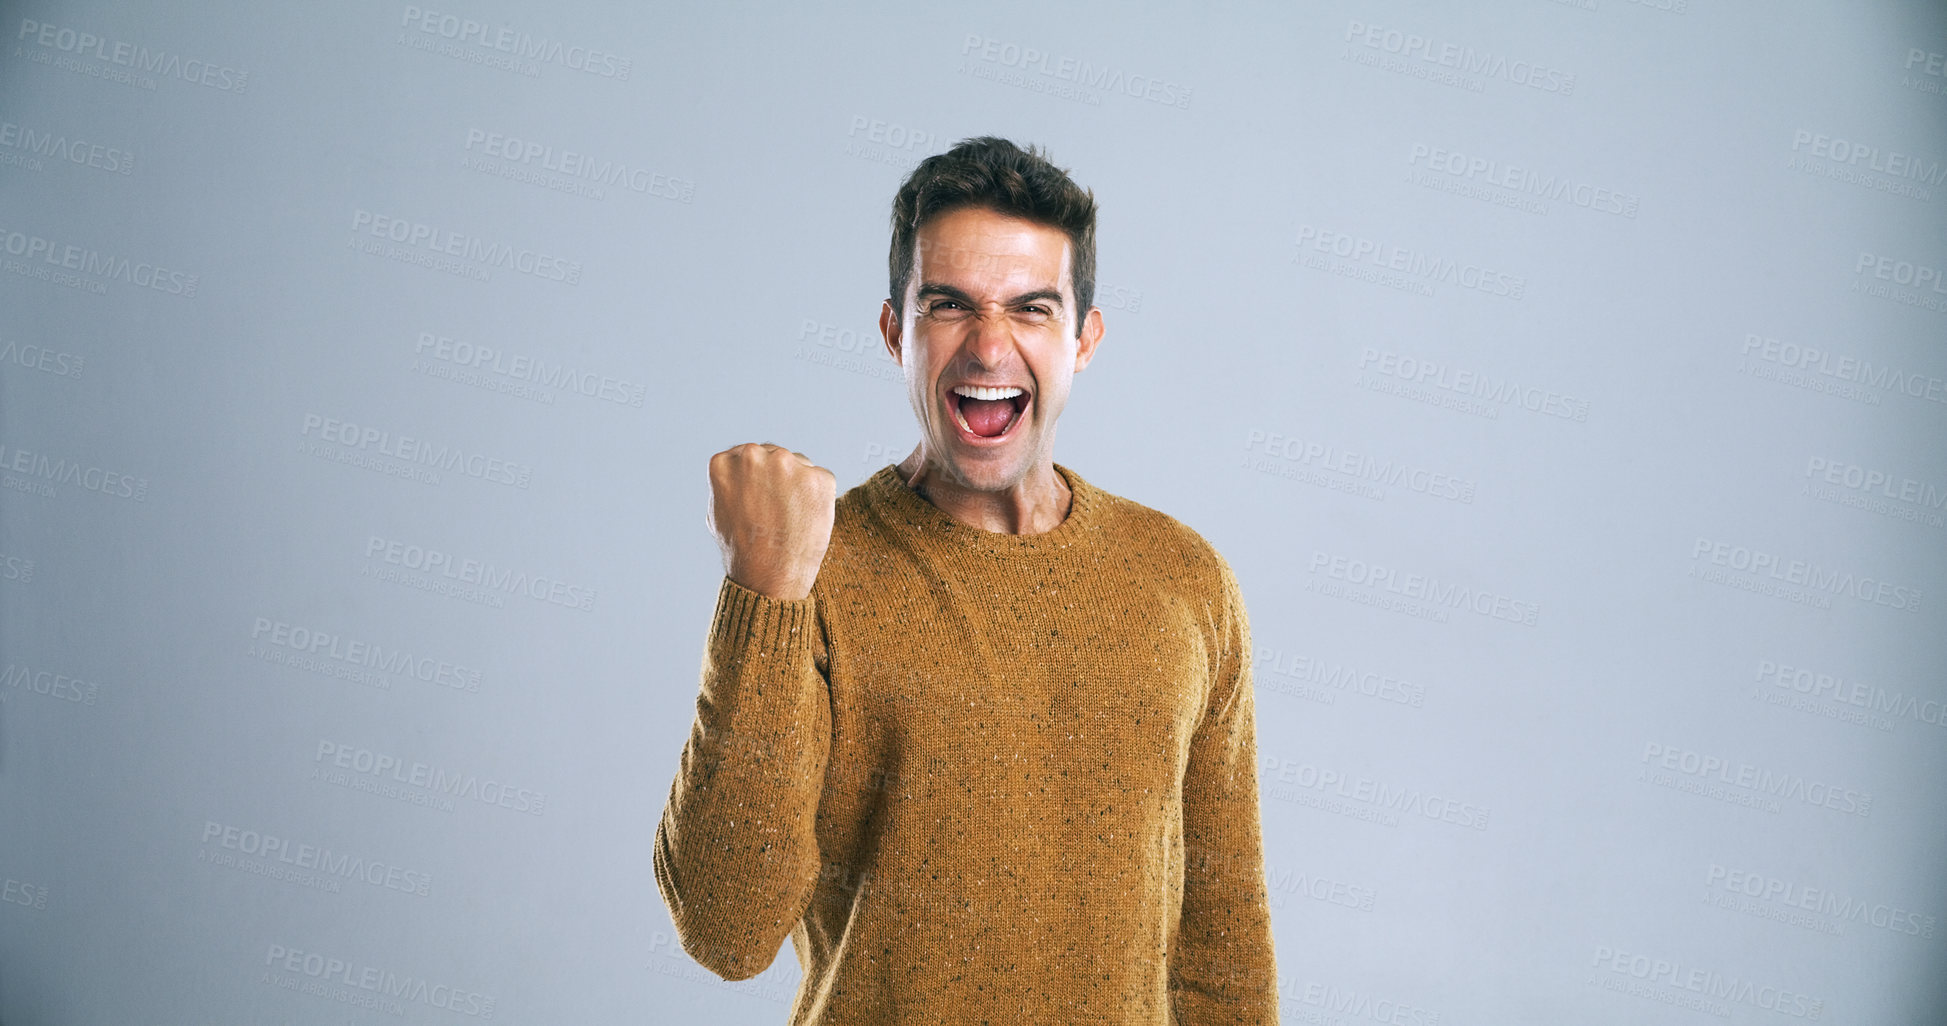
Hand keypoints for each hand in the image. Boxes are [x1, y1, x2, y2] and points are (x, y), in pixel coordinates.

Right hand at [705, 443, 836, 600]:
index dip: (758, 480)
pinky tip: (807, 518)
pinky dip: (819, 497)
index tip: (760, 499)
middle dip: (779, 478)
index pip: (748, 456)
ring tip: (791, 518)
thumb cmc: (742, 549)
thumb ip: (728, 483)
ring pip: (800, 465)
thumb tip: (738, 470)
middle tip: (777, 511)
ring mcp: (788, 464)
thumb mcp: (717, 511)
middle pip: (775, 456)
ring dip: (799, 485)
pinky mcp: (818, 477)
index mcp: (724, 462)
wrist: (770, 575)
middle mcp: (754, 455)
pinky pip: (821, 480)